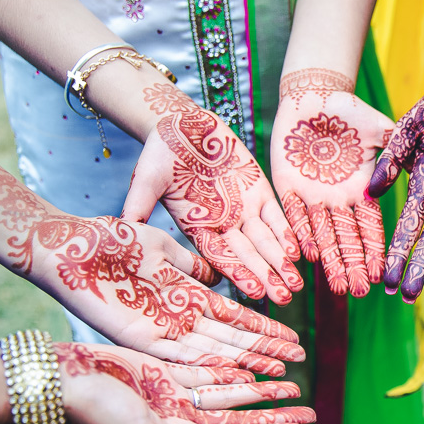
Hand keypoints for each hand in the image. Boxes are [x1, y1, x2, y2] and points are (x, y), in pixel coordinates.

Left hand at [13, 214, 302, 373]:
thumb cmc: (111, 240)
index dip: (265, 329)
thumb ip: (192, 264)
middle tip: (299, 364)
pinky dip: (208, 365)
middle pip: (232, 340)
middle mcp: (179, 319)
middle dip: (267, 352)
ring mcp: (161, 331)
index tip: (293, 337)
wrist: (68, 246)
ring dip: (247, 364)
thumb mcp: (161, 248)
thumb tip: (218, 274)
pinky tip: (236, 373)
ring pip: (214, 352)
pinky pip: (181, 356)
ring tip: (279, 374)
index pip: (235, 318)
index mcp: (186, 297)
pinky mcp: (140, 338)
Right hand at [57, 342, 313, 423]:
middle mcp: (179, 422)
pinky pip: (208, 374)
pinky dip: (233, 373)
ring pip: (229, 396)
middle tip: (313, 415)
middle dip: (275, 418)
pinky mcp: (164, 374)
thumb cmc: (95, 411)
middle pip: (240, 420)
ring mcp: (173, 398)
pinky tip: (260, 372)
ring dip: (261, 393)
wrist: (60, 378)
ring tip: (295, 389)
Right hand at [124, 83, 302, 304]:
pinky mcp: (260, 191)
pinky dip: (287, 231)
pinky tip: (298, 250)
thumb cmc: (159, 153)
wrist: (182, 124)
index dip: (237, 273)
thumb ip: (139, 205)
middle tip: (283, 299)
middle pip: (248, 255)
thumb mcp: (146, 179)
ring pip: (266, 241)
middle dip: (266, 276)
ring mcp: (244, 210)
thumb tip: (125, 229)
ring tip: (296, 285)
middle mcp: (224, 225)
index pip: (219, 257)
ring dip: (281, 262)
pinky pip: (277, 215)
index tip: (254, 291)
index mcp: (198, 229)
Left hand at [271, 69, 394, 296]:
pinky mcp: (286, 184)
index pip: (370, 226)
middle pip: (346, 238)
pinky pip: (293, 214)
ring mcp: (312, 194)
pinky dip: (300, 233)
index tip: (381, 274)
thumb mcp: (378, 127)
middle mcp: (337, 198)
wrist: (312, 95)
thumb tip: (421, 167)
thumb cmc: (349, 109)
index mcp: (361, 188)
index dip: (375, 250)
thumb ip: (396, 149)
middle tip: (357, 292)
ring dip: (329, 260)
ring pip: (321, 234)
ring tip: (337, 287)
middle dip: (352, 265)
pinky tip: (307, 255)